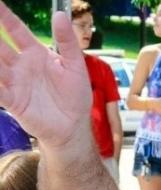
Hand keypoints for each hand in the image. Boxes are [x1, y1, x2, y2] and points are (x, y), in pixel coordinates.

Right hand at [0, 7, 92, 148]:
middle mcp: (20, 65)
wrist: (74, 126)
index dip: (5, 16)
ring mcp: (14, 82)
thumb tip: (60, 15)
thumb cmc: (75, 96)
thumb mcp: (76, 65)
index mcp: (36, 54)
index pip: (16, 30)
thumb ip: (67, 41)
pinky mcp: (13, 100)